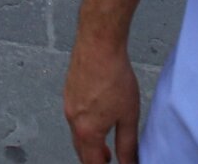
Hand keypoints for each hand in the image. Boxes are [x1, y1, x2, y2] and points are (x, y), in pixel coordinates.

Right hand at [63, 36, 143, 163]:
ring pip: (76, 133)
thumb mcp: (128, 116)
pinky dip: (85, 125)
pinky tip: (98, 116)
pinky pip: (74, 117)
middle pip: (81, 150)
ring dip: (89, 142)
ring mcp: (68, 104)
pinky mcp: (69, 91)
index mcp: (87, 131)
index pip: (91, 163)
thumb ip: (128, 144)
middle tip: (108, 160)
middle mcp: (72, 120)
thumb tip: (128, 162)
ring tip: (105, 143)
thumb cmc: (114, 75)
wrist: (98, 44)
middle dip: (94, 159)